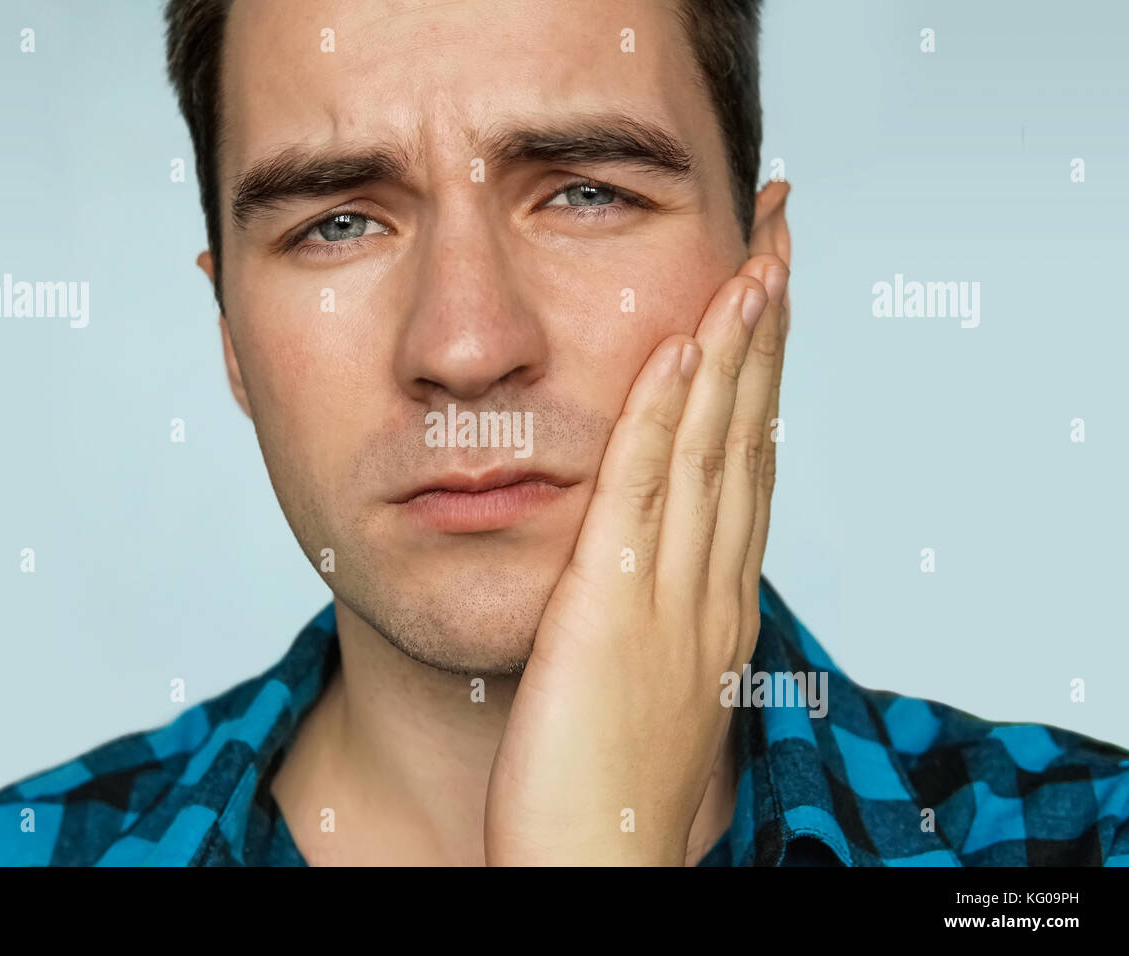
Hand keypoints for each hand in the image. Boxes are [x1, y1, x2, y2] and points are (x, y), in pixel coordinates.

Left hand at [484, 183, 791, 864]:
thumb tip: (632, 578)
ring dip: (734, 345)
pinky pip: (644, 484)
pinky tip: (678, 339)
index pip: (748, 469)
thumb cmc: (600, 792)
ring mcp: (673, 592)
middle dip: (765, 334)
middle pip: (749, 436)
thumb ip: (643, 621)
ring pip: (715, 444)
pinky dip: (666, 407)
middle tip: (778, 243)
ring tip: (753, 257)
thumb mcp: (638, 686)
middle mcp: (711, 586)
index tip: (765, 305)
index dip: (761, 381)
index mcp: (714, 605)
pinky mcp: (614, 602)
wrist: (595, 868)